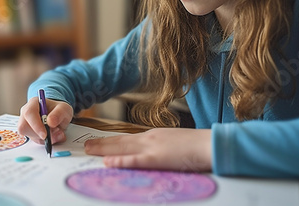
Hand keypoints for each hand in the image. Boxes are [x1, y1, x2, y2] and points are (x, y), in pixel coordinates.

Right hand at [17, 96, 72, 144]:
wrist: (58, 117)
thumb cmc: (59, 110)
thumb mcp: (64, 109)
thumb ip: (59, 114)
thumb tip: (50, 122)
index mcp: (33, 103)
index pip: (29, 113)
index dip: (36, 125)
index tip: (45, 134)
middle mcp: (26, 113)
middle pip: (24, 126)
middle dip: (39, 134)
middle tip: (53, 134)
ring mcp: (25, 124)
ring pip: (28, 135)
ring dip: (43, 138)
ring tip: (55, 133)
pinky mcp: (28, 133)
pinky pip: (34, 140)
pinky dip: (44, 141)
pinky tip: (50, 136)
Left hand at [84, 128, 211, 171]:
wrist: (211, 144)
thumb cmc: (198, 146)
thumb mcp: (176, 145)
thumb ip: (163, 149)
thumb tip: (155, 155)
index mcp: (155, 137)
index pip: (129, 138)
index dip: (113, 141)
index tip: (101, 142)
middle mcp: (150, 139)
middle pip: (121, 141)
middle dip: (102, 143)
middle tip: (86, 145)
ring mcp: (153, 147)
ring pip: (123, 148)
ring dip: (104, 149)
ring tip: (89, 150)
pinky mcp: (158, 158)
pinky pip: (136, 161)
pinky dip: (121, 161)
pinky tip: (108, 162)